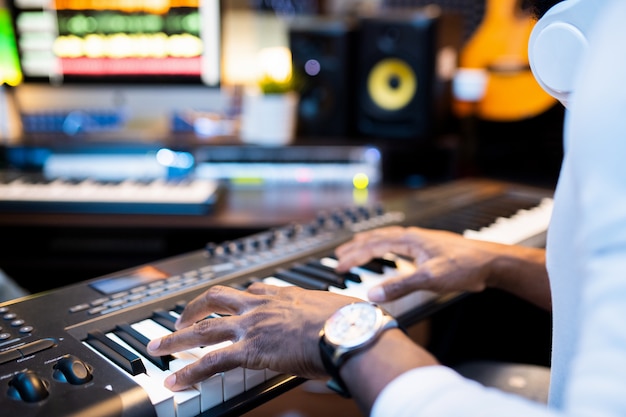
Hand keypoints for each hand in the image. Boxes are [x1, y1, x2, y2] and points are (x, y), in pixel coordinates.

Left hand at [147, 282, 360, 390]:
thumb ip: (325, 312)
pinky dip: (189, 372)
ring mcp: (252, 326)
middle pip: (216, 299)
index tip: (226, 304)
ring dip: (176, 338)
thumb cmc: (348, 320)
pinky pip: (210, 362)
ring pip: (203, 329)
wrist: (346, 330)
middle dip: (192, 309)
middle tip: (180, 320)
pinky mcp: (249, 350)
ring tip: (158, 347)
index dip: (233, 299)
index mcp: (282, 294)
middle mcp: (261, 305)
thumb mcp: (335, 307)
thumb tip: (340, 316)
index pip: (249, 291)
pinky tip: (175, 380)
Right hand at [335, 226, 503, 302]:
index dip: (354, 256)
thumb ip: (400, 285)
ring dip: (369, 244)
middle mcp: (413, 237)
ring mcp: (421, 241)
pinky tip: (389, 252)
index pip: (373, 246)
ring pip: (388, 238)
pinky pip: (399, 244)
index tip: (339, 266)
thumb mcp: (429, 278)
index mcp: (409, 239)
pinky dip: (385, 246)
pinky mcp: (428, 249)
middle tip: (339, 255)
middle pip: (377, 238)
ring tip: (357, 247)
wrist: (490, 262)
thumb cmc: (464, 265)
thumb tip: (373, 293)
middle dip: (356, 247)